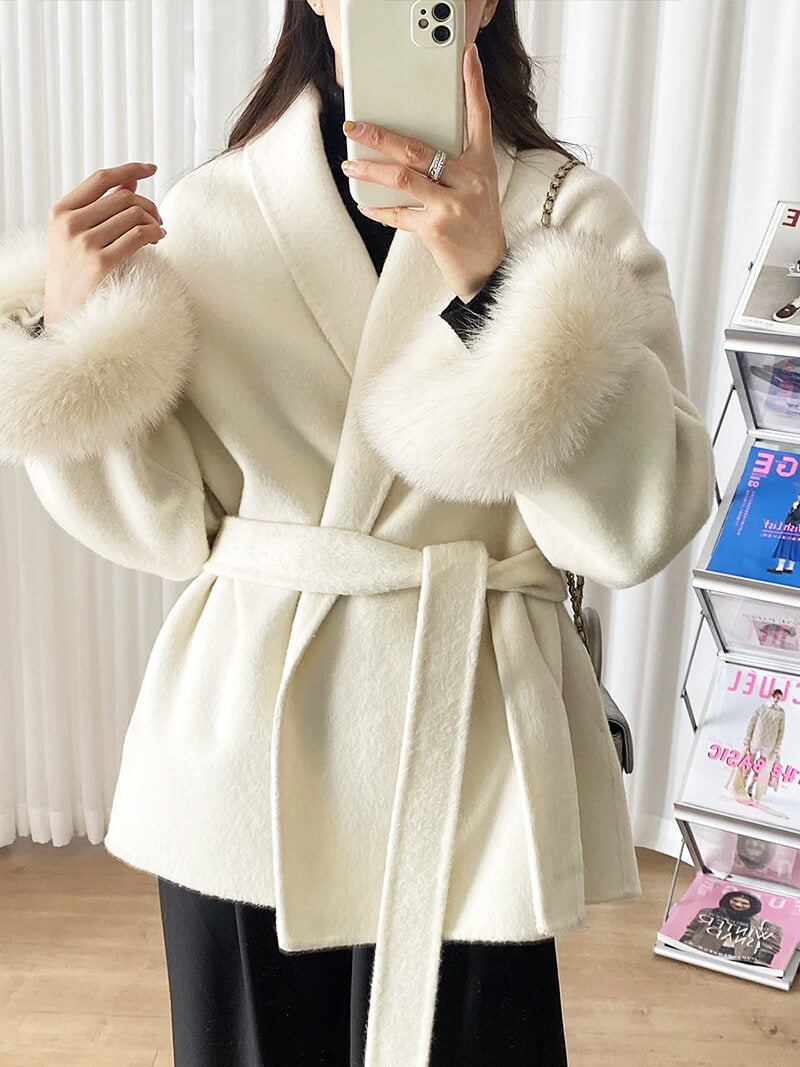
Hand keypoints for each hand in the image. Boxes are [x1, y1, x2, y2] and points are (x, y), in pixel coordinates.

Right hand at [44, 162, 164, 325]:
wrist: (64, 311)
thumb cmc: (75, 271)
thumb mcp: (78, 234)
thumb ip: (103, 206)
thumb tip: (131, 180)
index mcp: (60, 211)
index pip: (100, 179)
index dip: (129, 169)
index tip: (151, 169)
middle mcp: (69, 224)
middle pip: (123, 197)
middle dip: (148, 205)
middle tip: (158, 220)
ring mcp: (84, 243)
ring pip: (134, 215)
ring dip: (154, 222)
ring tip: (158, 233)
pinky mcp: (101, 263)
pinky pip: (138, 236)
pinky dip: (154, 234)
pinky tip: (158, 240)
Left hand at [342, 43, 506, 302]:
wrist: (489, 269)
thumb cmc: (477, 224)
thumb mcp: (476, 187)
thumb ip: (452, 165)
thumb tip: (408, 148)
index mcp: (481, 164)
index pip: (479, 117)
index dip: (474, 85)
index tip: (468, 56)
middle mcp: (469, 181)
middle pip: (418, 149)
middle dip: (381, 136)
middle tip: (354, 126)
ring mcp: (452, 205)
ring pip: (402, 179)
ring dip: (370, 172)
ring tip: (349, 166)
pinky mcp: (436, 229)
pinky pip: (399, 215)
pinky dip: (379, 210)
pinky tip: (365, 205)